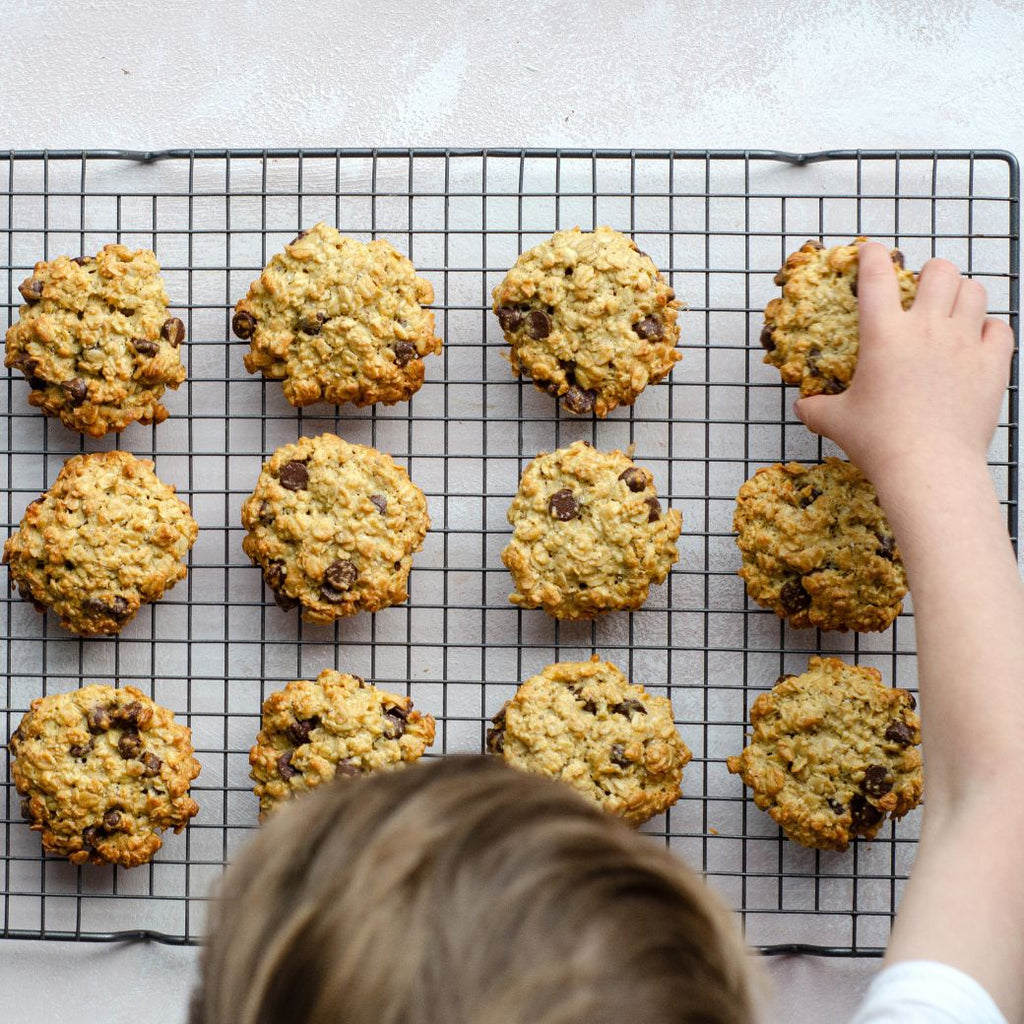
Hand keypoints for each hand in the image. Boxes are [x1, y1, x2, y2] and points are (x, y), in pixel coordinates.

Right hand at [794, 242, 1013, 481]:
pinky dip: (988, 328)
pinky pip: (999, 328)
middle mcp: (927, 328)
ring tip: (953, 309)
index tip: (871, 252)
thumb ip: (817, 409)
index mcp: (884, 335)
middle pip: (939, 270)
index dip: (872, 255)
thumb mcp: (837, 423)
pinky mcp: (992, 364)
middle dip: (930, 272)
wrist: (929, 467)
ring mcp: (964, 343)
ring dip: (962, 294)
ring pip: (974, 290)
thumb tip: (803, 407)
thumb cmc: (880, 442)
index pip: (876, 275)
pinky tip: (977, 340)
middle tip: (923, 288)